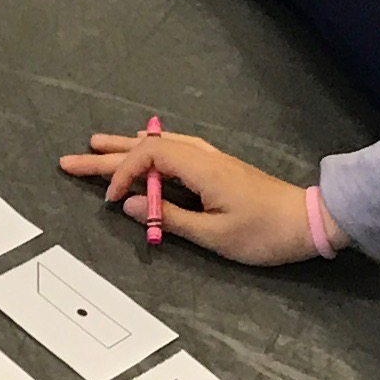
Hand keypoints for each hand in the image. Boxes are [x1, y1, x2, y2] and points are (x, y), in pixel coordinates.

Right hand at [64, 129, 319, 265]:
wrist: (308, 221)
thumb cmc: (264, 232)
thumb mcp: (215, 234)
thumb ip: (170, 218)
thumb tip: (131, 204)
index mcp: (200, 168)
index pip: (147, 157)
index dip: (121, 174)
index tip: (112, 200)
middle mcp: (202, 156)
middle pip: (146, 147)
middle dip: (107, 155)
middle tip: (70, 160)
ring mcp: (210, 159)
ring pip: (159, 145)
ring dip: (125, 147)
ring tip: (96, 147)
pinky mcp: (216, 167)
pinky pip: (173, 149)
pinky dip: (149, 148)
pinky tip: (142, 148)